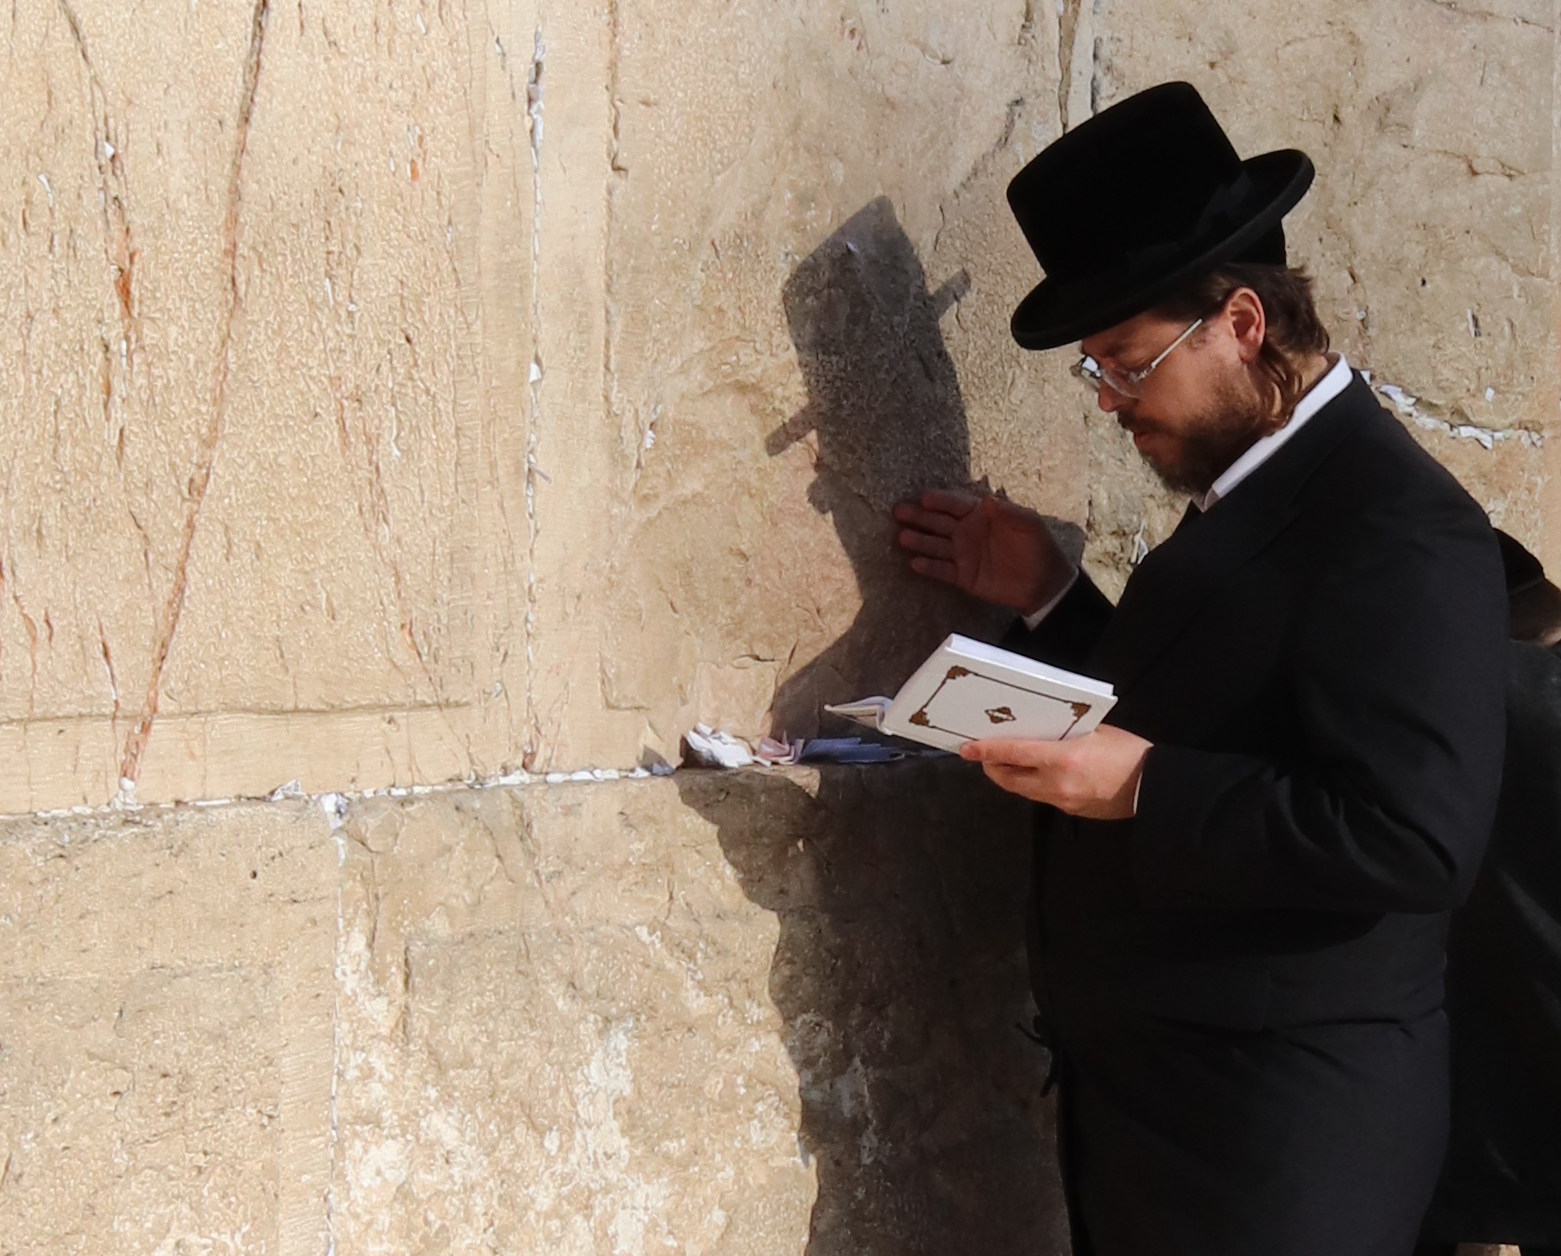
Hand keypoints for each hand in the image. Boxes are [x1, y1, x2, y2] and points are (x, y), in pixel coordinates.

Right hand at [894, 490, 1072, 613]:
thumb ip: (1008, 512)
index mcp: (980, 514)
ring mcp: (962, 554)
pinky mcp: (962, 576)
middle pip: (938, 522)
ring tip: (903, 538)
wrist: (1043, 583)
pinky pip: (942, 570)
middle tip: (899, 512)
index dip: (940, 500)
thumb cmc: (1037, 546)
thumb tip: (986, 500)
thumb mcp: (1029, 524)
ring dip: (919, 541)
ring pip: (935, 545)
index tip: (924, 498)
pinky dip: (928, 567)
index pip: (955, 504)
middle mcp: (966, 532)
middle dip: (918, 517)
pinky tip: (915, 563)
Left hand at [960, 726, 1151, 818]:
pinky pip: (1041, 796)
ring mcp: (1061, 800)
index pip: (1012, 753)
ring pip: (1023, 790)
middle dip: (992, 767)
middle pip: (1008, 779)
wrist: (1154, 789)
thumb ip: (1065, 733)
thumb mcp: (1096, 732)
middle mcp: (1055, 783)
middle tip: (984, 755)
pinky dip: (1032, 784)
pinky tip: (1035, 774)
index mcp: (1061, 758)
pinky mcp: (1070, 811)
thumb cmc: (1129, 753)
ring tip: (1005, 763)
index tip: (967, 748)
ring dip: (1010, 778)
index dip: (985, 751)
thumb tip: (1043, 730)